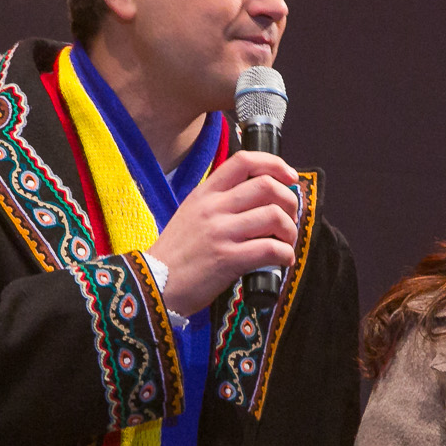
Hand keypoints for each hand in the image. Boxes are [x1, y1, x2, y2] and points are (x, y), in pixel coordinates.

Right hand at [147, 150, 300, 317]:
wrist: (154, 284)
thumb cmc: (176, 253)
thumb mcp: (191, 213)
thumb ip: (219, 201)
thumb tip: (260, 198)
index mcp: (205, 193)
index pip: (243, 161)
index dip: (274, 164)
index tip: (289, 178)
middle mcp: (213, 208)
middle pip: (267, 186)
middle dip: (289, 200)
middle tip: (290, 216)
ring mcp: (221, 232)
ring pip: (274, 216)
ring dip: (290, 230)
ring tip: (286, 242)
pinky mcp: (228, 259)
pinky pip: (270, 249)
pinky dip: (285, 254)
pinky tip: (283, 260)